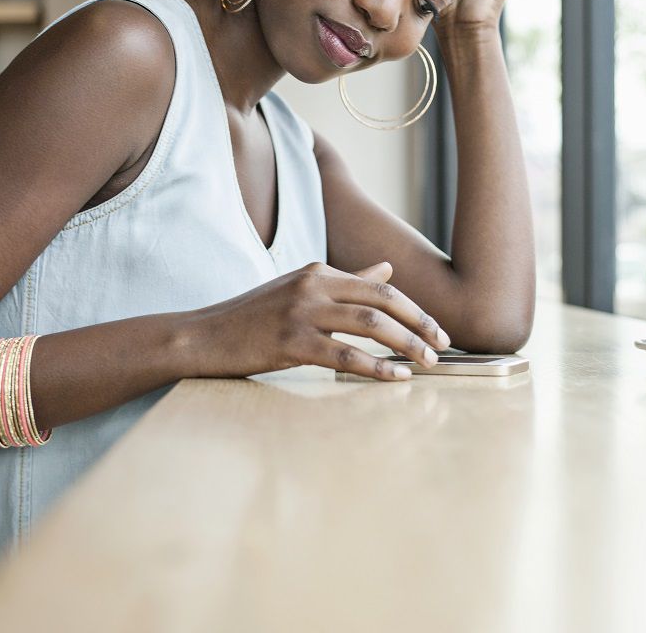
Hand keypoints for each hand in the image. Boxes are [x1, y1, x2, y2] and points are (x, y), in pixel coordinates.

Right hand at [181, 261, 450, 380]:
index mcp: (318, 271)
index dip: (414, 309)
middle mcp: (313, 285)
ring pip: (370, 324)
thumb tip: (387, 268)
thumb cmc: (253, 318)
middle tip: (443, 346)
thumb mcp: (300, 291)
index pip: (380, 286)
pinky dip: (376, 367)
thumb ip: (347, 280)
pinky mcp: (290, 341)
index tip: (437, 330)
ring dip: (405, 344)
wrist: (202, 336)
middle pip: (382, 300)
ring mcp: (301, 312)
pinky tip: (395, 377)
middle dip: (419, 324)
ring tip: (427, 363)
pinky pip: (345, 355)